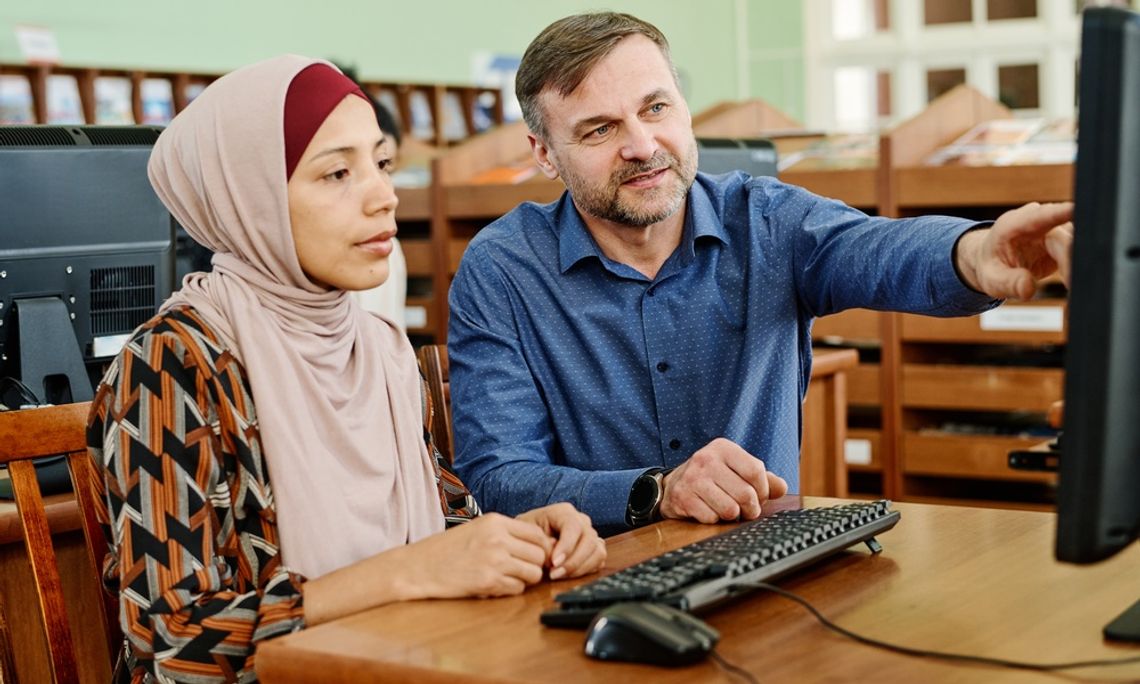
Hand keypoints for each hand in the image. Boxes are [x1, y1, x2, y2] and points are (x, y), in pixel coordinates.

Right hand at [401, 512, 552, 598]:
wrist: (418, 567)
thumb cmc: (447, 549)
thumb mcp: (477, 529)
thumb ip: (505, 534)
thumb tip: (539, 545)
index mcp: (495, 521)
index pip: (537, 534)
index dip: (541, 547)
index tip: (535, 556)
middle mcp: (498, 538)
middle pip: (539, 554)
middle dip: (535, 565)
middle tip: (522, 569)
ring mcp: (494, 560)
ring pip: (533, 573)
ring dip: (525, 578)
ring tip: (508, 577)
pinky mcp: (488, 581)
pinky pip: (517, 588)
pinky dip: (511, 589)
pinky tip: (496, 585)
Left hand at [517, 503, 605, 579]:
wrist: (530, 539)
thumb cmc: (527, 534)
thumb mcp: (527, 534)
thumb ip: (541, 544)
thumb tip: (554, 559)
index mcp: (563, 512)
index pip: (573, 526)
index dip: (567, 546)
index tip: (554, 563)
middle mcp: (581, 520)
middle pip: (589, 540)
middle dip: (573, 561)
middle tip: (555, 574)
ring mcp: (589, 534)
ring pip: (598, 552)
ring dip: (580, 568)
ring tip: (559, 575)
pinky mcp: (594, 548)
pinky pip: (599, 561)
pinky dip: (585, 571)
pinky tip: (568, 575)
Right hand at [658, 438, 787, 523]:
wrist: (673, 485)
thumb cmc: (711, 478)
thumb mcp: (735, 470)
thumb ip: (762, 478)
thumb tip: (781, 488)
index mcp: (723, 448)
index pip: (756, 471)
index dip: (763, 490)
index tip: (759, 497)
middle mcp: (706, 459)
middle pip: (745, 494)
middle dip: (751, 509)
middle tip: (746, 510)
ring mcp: (692, 478)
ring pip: (730, 509)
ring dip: (732, 516)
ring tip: (726, 509)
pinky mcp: (682, 497)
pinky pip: (711, 518)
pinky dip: (713, 520)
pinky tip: (707, 510)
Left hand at [956, 202, 1073, 299]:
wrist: (993, 261)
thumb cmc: (991, 266)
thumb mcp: (992, 279)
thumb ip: (1009, 283)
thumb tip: (1028, 288)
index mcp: (1014, 224)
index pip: (1040, 216)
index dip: (1059, 213)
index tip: (1074, 211)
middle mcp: (1038, 221)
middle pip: (1064, 238)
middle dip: (1069, 262)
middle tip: (1070, 286)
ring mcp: (1054, 228)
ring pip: (1076, 244)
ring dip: (1075, 266)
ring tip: (1070, 286)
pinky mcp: (1065, 239)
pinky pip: (1079, 251)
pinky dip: (1077, 268)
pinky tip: (1071, 282)